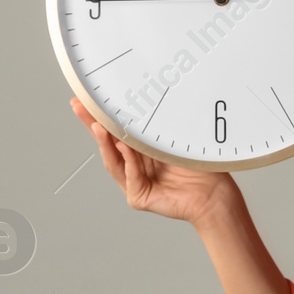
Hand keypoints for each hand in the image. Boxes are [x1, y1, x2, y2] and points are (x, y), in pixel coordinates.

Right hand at [69, 96, 242, 227]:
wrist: (214, 192)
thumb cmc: (198, 164)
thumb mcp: (172, 137)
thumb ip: (154, 125)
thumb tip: (139, 98)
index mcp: (142, 150)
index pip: (117, 130)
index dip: (101, 114)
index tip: (87, 97)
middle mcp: (134, 165)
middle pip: (108, 142)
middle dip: (92, 123)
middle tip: (79, 105)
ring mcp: (134, 182)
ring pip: (114, 159)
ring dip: (105, 141)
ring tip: (97, 124)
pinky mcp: (138, 196)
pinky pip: (130, 175)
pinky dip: (128, 161)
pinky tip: (124, 145)